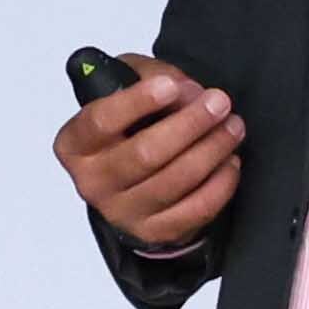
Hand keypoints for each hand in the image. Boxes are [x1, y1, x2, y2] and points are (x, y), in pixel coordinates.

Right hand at [55, 58, 242, 248]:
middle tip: (220, 102)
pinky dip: (220, 184)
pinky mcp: (153, 232)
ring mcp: (122, 212)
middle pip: (145, 153)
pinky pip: (195, 210)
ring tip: (233, 127)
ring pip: (174, 181)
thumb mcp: (129, 87)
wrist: (134, 182)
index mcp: (75, 143)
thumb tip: (187, 92)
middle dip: (189, 124)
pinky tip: (230, 162)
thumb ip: (151, 76)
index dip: (137, 102)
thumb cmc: (130, 127)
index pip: (100, 122)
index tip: (171, 86)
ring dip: (212, 150)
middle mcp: (92, 181)